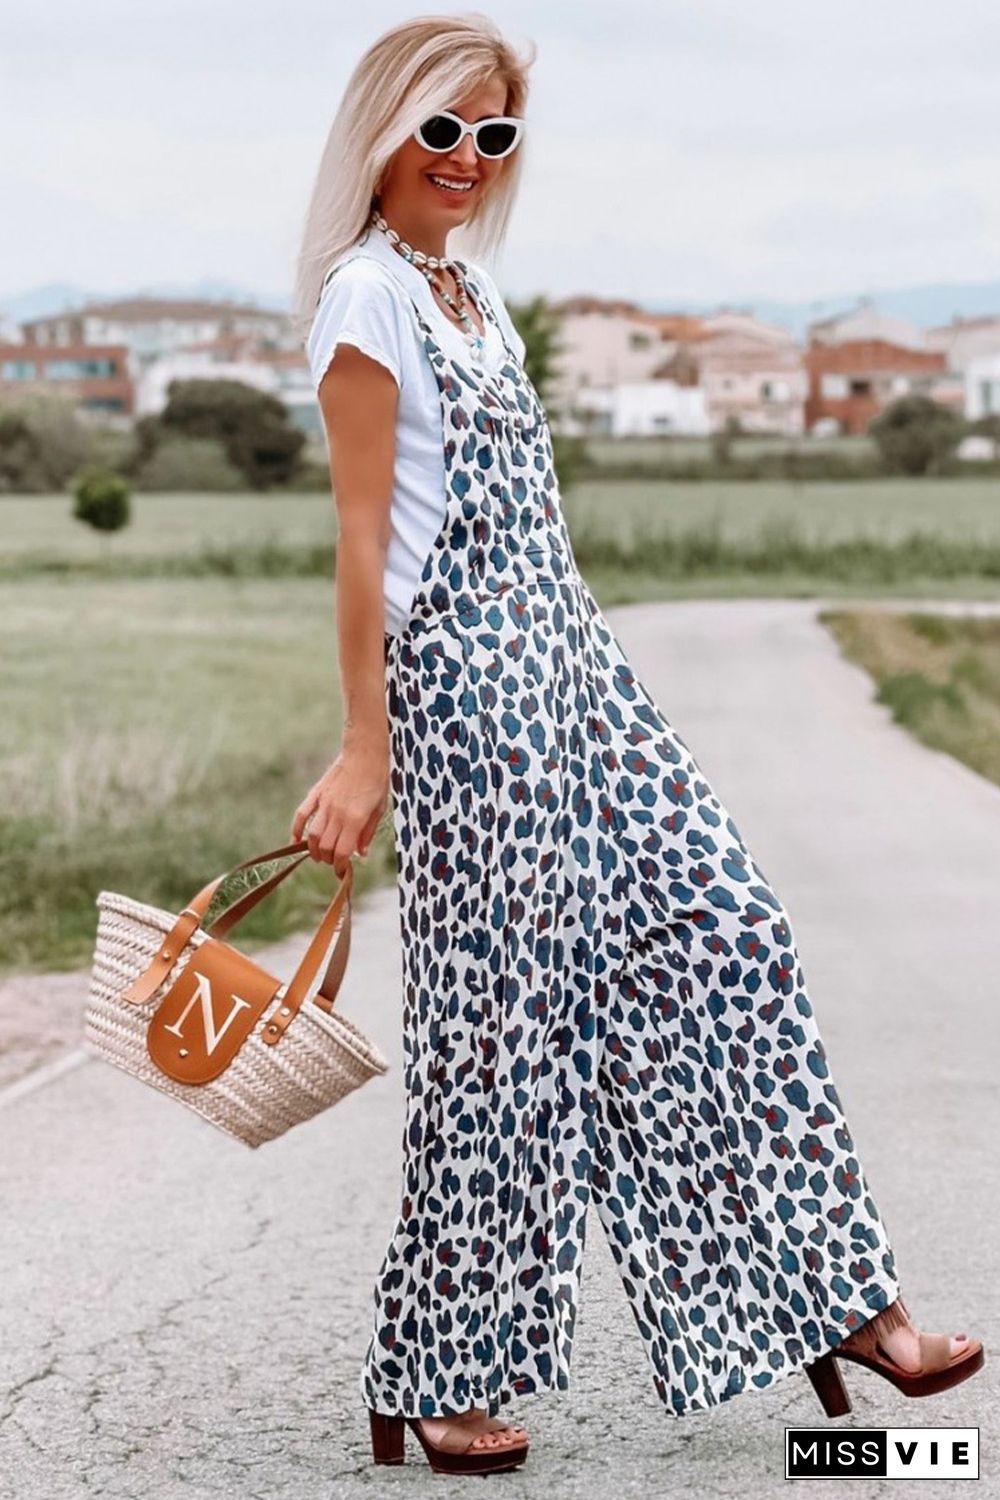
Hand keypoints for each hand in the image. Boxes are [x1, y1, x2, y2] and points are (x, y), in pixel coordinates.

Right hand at [291, 740, 388, 877]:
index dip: (340, 865)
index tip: (342, 871)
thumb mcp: (379, 808)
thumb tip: (360, 853)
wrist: (365, 753)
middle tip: (334, 861)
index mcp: (355, 818)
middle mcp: (337, 813)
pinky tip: (295, 840)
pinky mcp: (317, 793)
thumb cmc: (377, 781)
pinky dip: (296, 829)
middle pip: (326, 846)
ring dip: (314, 849)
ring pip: (312, 835)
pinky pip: (301, 814)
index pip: (342, 851)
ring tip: (319, 855)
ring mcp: (325, 803)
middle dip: (329, 860)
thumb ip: (368, 832)